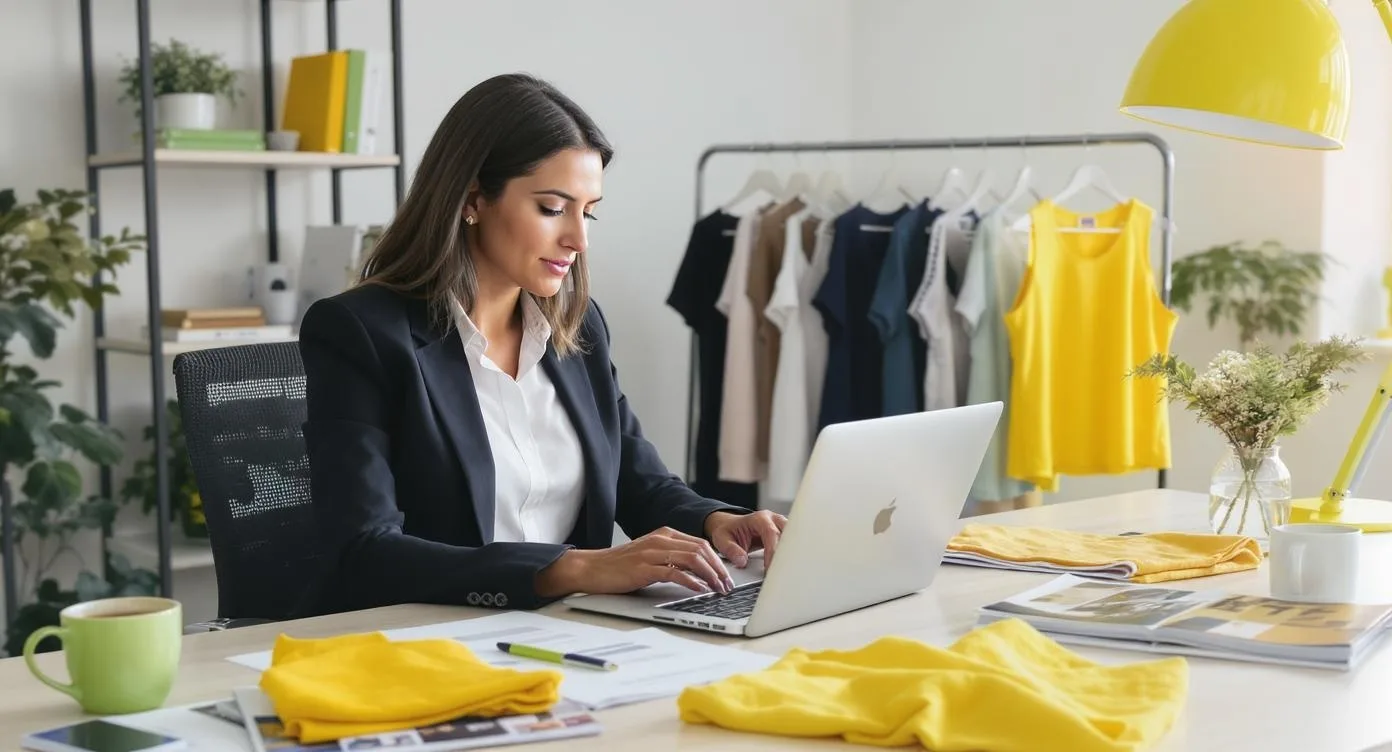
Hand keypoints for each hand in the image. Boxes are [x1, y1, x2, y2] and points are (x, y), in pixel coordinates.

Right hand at [534, 527, 734, 598]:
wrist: (592, 568)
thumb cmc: (620, 566)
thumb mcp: (650, 556)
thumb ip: (671, 558)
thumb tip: (697, 573)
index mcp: (664, 534)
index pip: (701, 544)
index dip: (718, 560)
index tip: (727, 575)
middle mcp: (661, 539)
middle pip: (701, 550)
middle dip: (719, 568)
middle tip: (727, 585)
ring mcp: (652, 552)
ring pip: (692, 559)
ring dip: (710, 575)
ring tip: (718, 589)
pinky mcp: (644, 568)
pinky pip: (674, 573)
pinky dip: (691, 582)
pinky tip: (699, 589)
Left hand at [704, 510, 786, 568]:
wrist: (731, 526)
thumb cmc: (728, 531)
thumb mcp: (722, 539)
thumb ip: (731, 550)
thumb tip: (742, 561)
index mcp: (759, 519)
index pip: (771, 533)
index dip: (772, 551)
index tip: (770, 568)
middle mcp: (773, 520)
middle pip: (788, 534)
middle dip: (786, 554)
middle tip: (781, 572)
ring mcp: (781, 526)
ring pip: (794, 539)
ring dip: (790, 555)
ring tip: (785, 572)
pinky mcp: (784, 535)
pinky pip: (792, 544)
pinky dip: (790, 555)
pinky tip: (787, 568)